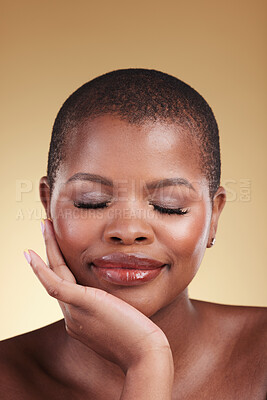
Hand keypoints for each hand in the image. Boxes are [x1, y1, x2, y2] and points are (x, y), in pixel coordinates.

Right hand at [24, 219, 171, 373]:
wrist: (145, 355)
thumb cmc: (141, 340)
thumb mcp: (121, 322)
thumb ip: (112, 311)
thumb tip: (117, 301)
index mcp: (80, 320)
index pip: (67, 288)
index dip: (60, 267)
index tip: (59, 251)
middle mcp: (71, 317)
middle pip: (56, 278)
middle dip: (49, 253)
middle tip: (46, 230)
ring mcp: (73, 312)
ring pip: (54, 274)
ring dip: (47, 248)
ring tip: (45, 225)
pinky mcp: (81, 304)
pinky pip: (54, 282)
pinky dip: (40, 268)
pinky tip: (31, 253)